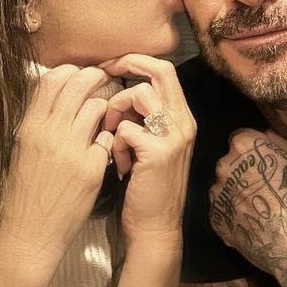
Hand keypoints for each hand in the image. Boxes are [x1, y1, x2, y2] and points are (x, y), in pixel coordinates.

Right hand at [0, 65, 113, 284]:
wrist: (31, 231)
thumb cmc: (26, 191)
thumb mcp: (22, 149)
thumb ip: (38, 121)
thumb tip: (55, 94)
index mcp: (30, 126)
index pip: (51, 79)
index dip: (69, 71)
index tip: (79, 74)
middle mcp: (49, 132)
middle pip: (78, 84)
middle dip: (94, 76)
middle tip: (102, 79)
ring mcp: (72, 149)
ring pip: (97, 106)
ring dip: (104, 106)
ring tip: (104, 115)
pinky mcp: (91, 168)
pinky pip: (107, 138)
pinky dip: (107, 138)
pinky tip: (103, 147)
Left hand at [101, 54, 195, 247]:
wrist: (154, 225)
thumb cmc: (144, 184)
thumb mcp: (150, 143)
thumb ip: (142, 117)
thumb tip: (116, 90)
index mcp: (181, 117)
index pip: (165, 70)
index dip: (135, 61)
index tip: (109, 66)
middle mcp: (183, 122)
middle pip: (160, 71)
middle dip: (127, 65)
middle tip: (103, 73)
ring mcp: (174, 136)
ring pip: (139, 94)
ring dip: (116, 111)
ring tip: (112, 135)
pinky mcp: (159, 153)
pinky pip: (126, 129)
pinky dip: (114, 144)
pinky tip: (118, 164)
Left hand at [208, 130, 286, 284]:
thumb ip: (278, 143)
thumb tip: (265, 133)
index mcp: (244, 146)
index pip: (239, 139)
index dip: (252, 150)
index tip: (263, 163)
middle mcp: (224, 166)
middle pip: (229, 163)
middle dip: (241, 172)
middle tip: (262, 188)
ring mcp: (218, 194)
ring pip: (223, 187)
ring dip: (235, 194)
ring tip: (258, 208)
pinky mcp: (215, 220)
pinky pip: (221, 211)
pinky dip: (232, 215)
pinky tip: (251, 222)